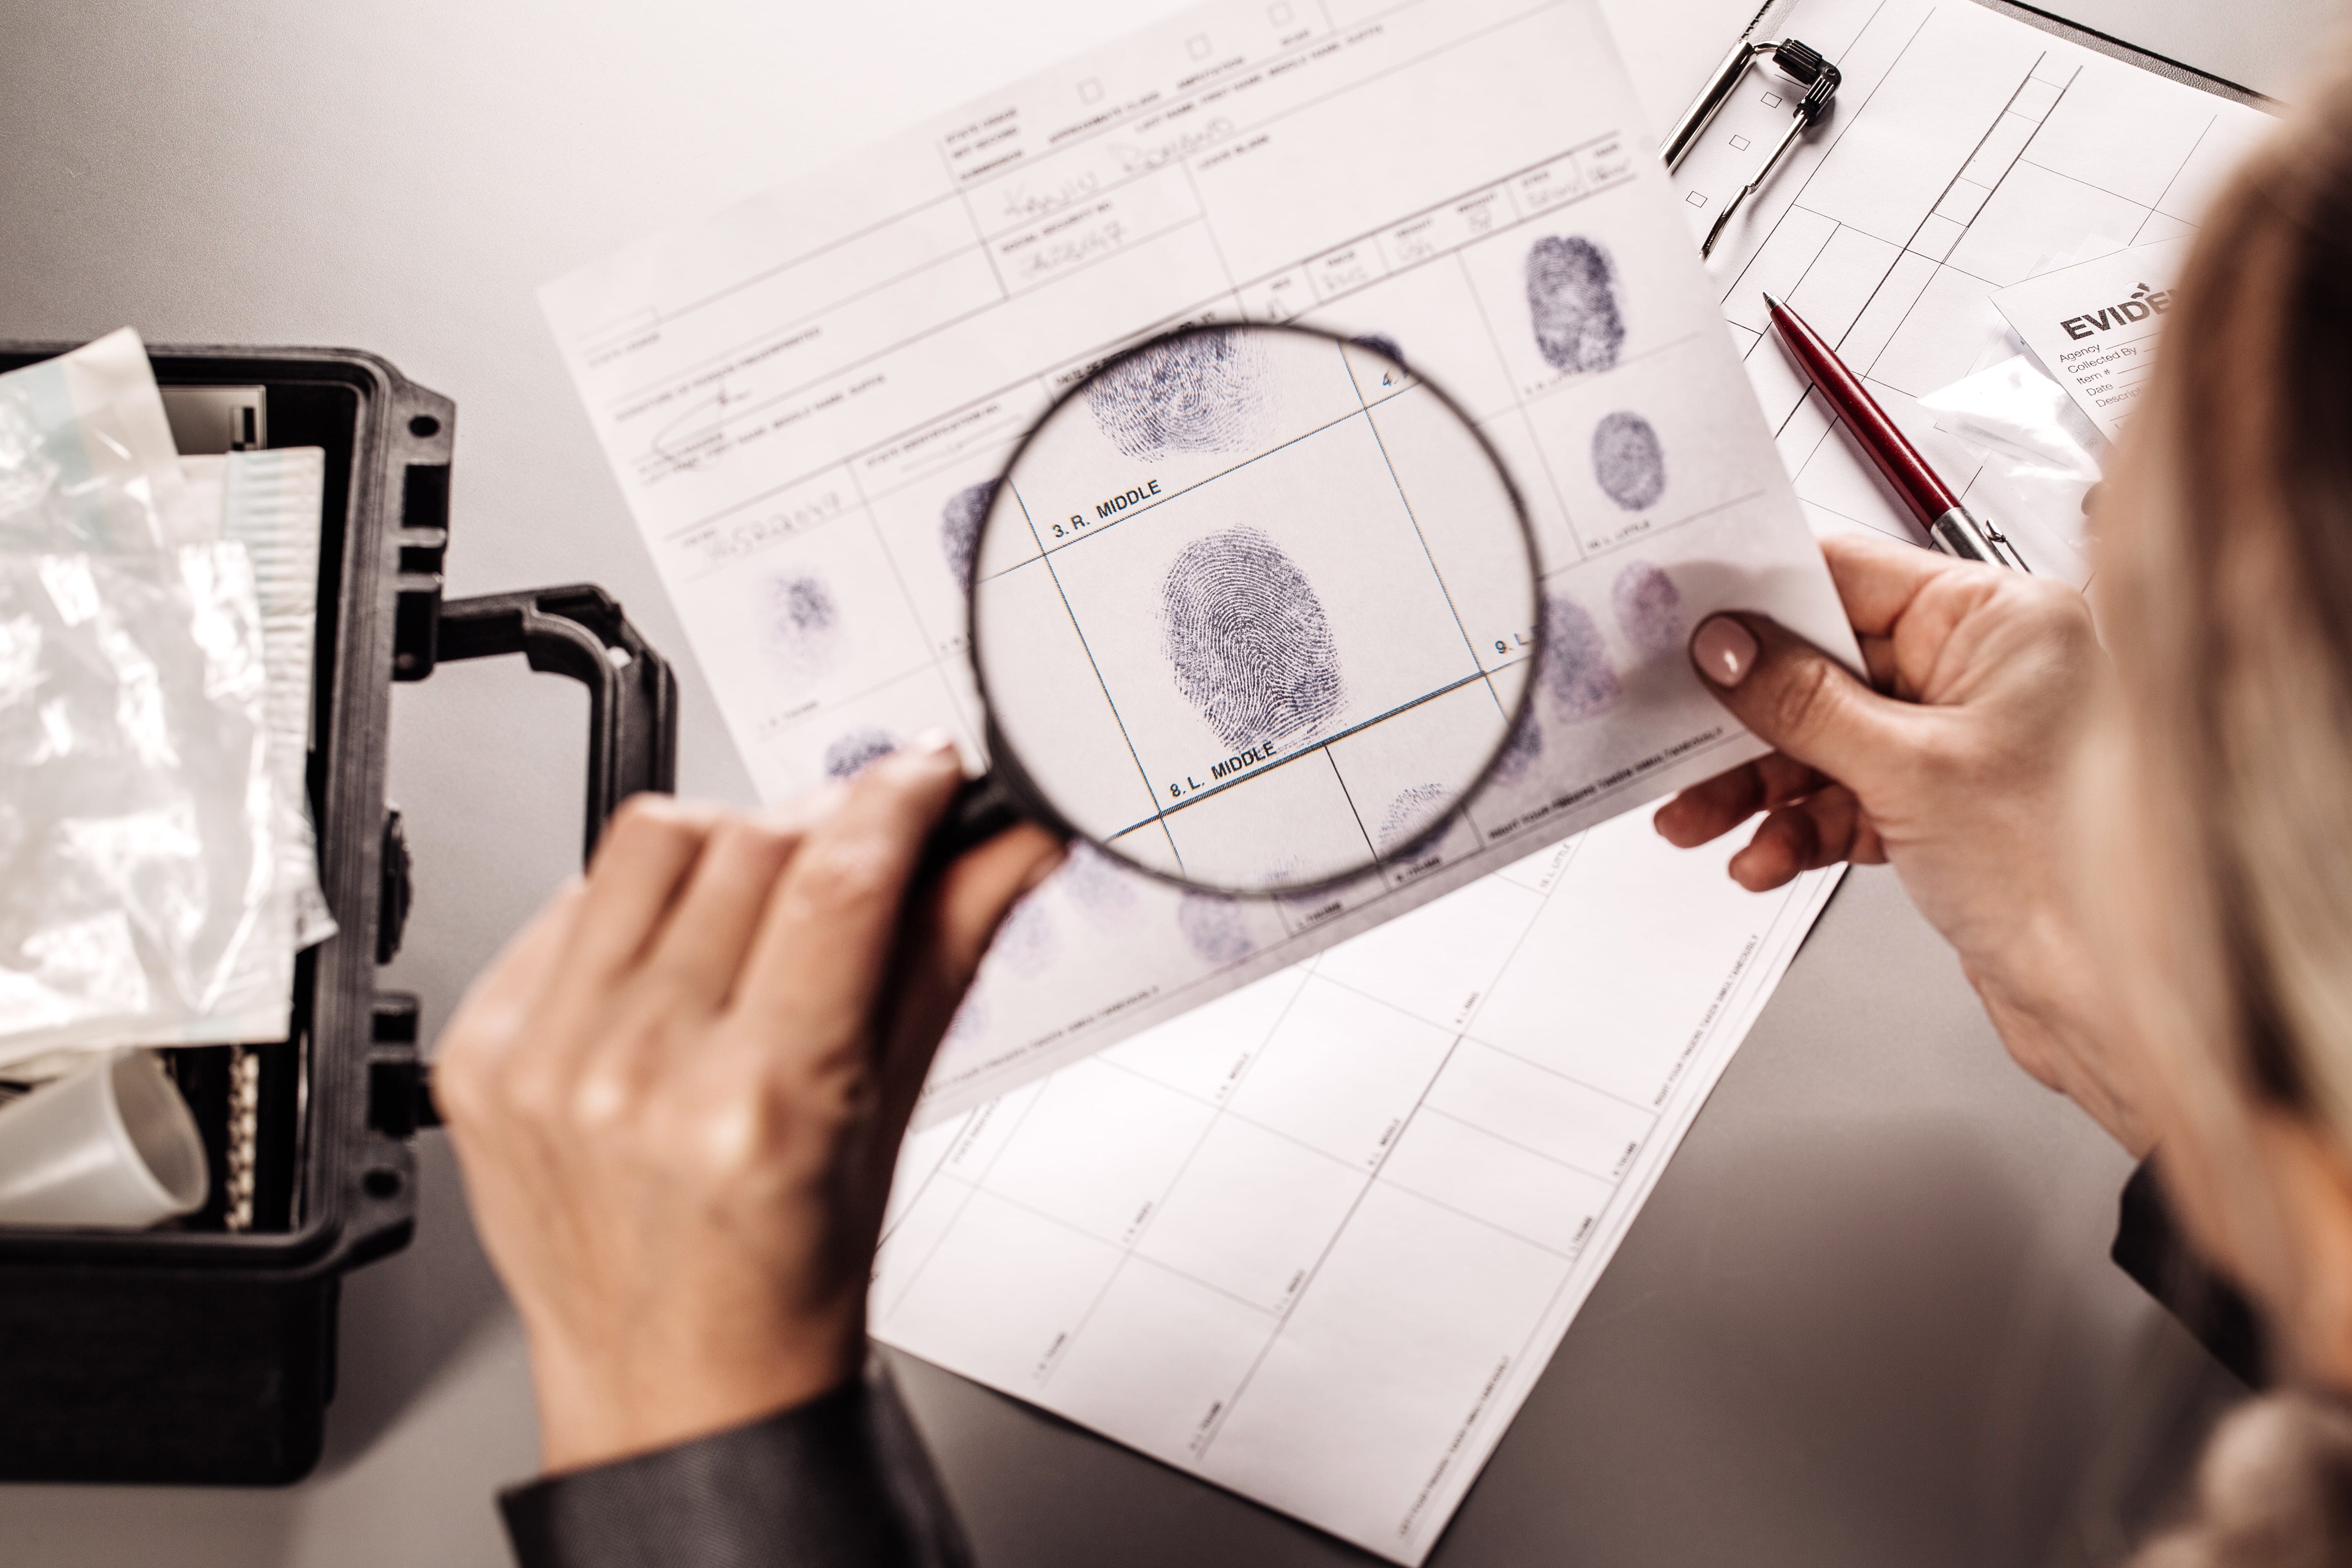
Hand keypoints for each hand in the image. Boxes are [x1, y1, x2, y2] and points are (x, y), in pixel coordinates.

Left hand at [434, 738, 1061, 1472]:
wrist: (676, 1390)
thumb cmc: (788, 1281)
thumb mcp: (893, 1117)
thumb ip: (947, 950)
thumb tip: (1010, 842)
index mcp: (757, 1109)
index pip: (838, 881)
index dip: (897, 798)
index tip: (929, 772)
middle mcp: (636, 1080)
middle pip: (747, 845)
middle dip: (823, 829)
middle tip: (862, 861)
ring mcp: (544, 1064)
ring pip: (648, 845)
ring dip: (726, 851)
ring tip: (760, 922)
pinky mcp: (483, 1053)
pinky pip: (567, 901)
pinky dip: (634, 909)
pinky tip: (672, 971)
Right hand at [1653, 532, 2149, 1152]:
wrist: (2116, 1000)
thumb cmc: (2065, 870)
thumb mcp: (1908, 768)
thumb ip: (1804, 701)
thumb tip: (1729, 649)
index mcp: (2003, 621)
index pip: (1853, 578)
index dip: (1761, 597)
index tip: (1689, 613)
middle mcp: (1988, 671)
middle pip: (1827, 667)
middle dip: (1745, 717)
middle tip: (1678, 736)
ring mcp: (1965, 742)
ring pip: (1827, 742)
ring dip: (1757, 787)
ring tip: (1700, 820)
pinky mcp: (1947, 808)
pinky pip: (1847, 800)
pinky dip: (1799, 829)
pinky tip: (1765, 858)